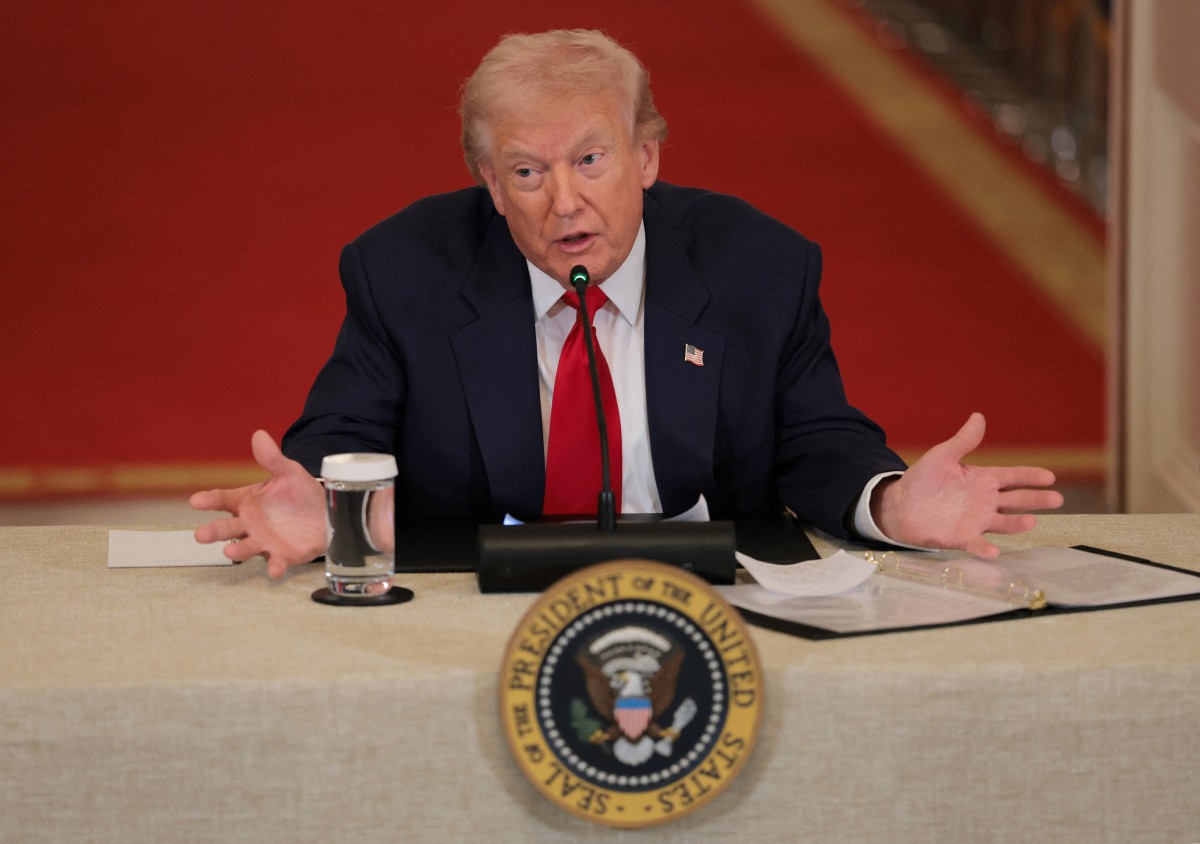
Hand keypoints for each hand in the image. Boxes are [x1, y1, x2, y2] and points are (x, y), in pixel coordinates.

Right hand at [190, 430, 326, 577]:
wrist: (325, 513)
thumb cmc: (300, 493)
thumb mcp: (288, 472)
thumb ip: (272, 458)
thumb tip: (259, 435)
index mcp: (247, 501)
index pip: (223, 499)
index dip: (209, 500)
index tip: (195, 501)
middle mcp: (250, 523)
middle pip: (227, 527)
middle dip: (214, 531)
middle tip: (200, 535)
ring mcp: (264, 541)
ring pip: (246, 547)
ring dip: (238, 550)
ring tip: (229, 551)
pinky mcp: (282, 554)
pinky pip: (276, 562)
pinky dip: (274, 567)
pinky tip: (274, 571)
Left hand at [871, 412, 1063, 557]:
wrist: (900, 505)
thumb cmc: (923, 480)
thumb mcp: (942, 456)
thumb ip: (963, 441)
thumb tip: (979, 416)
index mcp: (982, 480)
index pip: (1013, 477)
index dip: (1031, 476)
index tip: (1050, 477)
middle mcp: (985, 501)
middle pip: (1016, 500)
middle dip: (1036, 500)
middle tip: (1057, 499)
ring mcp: (976, 521)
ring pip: (1003, 522)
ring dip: (1016, 523)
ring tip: (1030, 521)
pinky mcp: (961, 538)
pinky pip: (976, 543)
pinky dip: (985, 548)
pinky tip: (994, 551)